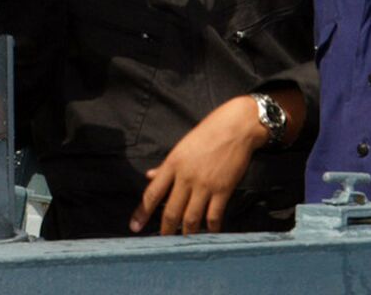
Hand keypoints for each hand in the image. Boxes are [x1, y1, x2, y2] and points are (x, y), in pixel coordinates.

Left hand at [131, 96, 265, 234]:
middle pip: (171, 211)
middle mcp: (186, 177)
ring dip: (186, 233)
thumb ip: (165, 166)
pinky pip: (214, 216)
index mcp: (172, 164)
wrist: (235, 128)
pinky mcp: (223, 190)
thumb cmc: (206, 134)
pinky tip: (208, 233)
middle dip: (165, 230)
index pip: (152, 193)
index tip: (135, 226)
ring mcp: (205, 185)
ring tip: (183, 242)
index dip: (142, 212)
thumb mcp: (181, 147)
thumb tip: (148, 176)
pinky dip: (211, 228)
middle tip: (161, 242)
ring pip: (191, 218)